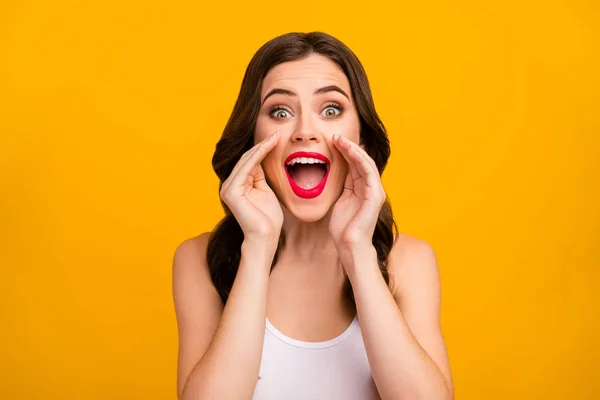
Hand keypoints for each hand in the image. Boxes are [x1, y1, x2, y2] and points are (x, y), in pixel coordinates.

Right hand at [220, 131, 282, 243]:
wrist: (265, 237)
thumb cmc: (268, 218)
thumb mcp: (265, 191)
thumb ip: (260, 176)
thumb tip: (261, 159)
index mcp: (237, 185)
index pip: (249, 162)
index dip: (263, 149)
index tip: (278, 138)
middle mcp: (229, 185)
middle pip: (246, 159)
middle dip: (263, 145)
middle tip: (278, 134)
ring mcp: (228, 188)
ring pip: (246, 161)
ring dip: (262, 147)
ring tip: (276, 138)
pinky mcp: (231, 191)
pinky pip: (246, 168)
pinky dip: (258, 156)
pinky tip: (268, 147)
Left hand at [329, 134, 385, 255]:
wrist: (349, 246)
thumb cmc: (342, 228)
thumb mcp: (339, 201)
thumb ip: (342, 187)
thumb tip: (332, 172)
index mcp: (362, 188)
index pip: (355, 165)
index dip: (345, 151)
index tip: (331, 141)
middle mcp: (371, 187)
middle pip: (361, 160)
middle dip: (348, 146)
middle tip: (334, 136)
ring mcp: (375, 191)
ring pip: (365, 163)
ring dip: (353, 149)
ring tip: (340, 139)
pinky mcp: (375, 196)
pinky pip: (368, 172)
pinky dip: (359, 159)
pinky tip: (349, 150)